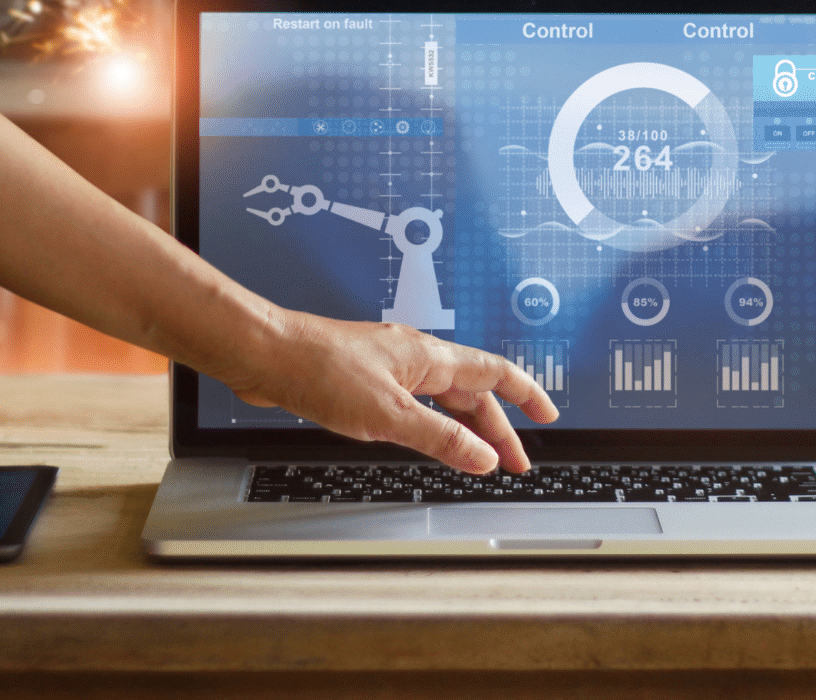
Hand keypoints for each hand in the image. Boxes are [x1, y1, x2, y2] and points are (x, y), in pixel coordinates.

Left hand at [221, 310, 558, 472]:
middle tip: (514, 462)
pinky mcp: (363, 378)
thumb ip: (440, 439)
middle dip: (497, 427)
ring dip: (464, 427)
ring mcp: (388, 366)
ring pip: (441, 397)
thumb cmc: (320, 370)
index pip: (495, 373)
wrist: (267, 354)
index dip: (526, 395)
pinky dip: (432, 422)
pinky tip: (424, 436)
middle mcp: (414, 357)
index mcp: (430, 358)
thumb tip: (484, 458)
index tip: (548, 415)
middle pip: (471, 391)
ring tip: (478, 457)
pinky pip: (414, 400)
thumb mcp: (390, 416)